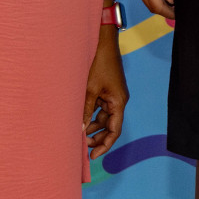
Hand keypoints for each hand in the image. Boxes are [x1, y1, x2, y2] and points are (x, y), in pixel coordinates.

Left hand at [83, 26, 128, 159]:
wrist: (102, 42)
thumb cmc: (98, 63)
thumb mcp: (89, 90)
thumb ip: (85, 110)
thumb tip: (80, 130)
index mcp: (118, 102)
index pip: (114, 130)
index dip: (104, 145)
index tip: (93, 156)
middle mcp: (118, 100)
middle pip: (110, 126)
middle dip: (98, 138)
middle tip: (83, 148)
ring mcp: (112, 95)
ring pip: (104, 118)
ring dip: (93, 127)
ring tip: (79, 137)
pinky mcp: (105, 90)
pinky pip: (100, 108)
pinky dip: (91, 115)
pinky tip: (80, 121)